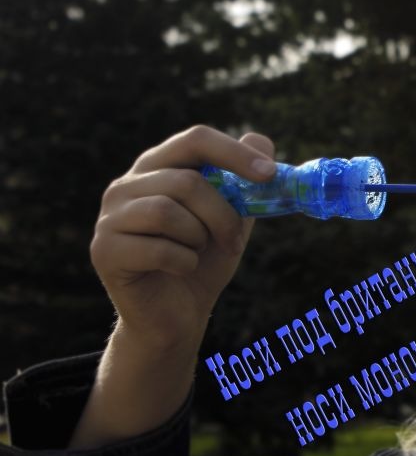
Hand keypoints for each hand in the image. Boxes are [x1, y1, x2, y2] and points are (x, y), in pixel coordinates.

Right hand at [90, 125, 274, 349]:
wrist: (175, 316)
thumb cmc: (203, 261)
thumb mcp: (232, 219)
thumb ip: (244, 184)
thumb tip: (261, 140)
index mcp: (158, 167)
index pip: (196, 140)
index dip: (235, 154)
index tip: (270, 175)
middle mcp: (127, 184)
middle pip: (187, 181)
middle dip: (223, 216)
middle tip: (234, 242)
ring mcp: (110, 216)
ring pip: (168, 212)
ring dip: (199, 239)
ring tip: (197, 253)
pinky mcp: (104, 250)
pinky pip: (159, 249)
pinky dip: (185, 263)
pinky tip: (182, 270)